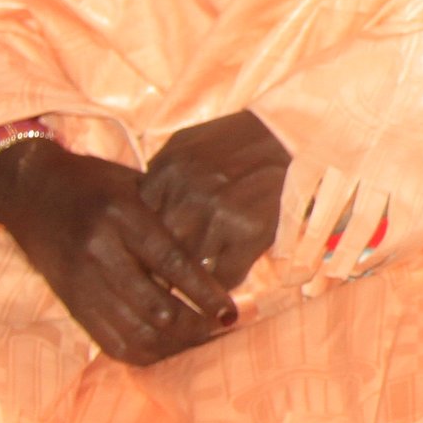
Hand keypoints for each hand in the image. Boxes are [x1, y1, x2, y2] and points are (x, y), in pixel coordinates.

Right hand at [0, 139, 238, 365]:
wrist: (30, 189)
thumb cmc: (95, 182)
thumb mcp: (136, 186)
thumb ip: (170, 217)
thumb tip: (220, 256)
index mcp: (121, 216)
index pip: (172, 263)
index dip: (205, 293)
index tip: (230, 311)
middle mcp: (98, 252)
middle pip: (155, 307)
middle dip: (195, 325)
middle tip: (224, 326)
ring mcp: (80, 283)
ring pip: (134, 331)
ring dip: (173, 343)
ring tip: (203, 337)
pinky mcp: (70, 303)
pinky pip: (109, 342)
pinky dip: (144, 351)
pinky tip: (169, 346)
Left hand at [139, 110, 291, 291]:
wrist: (289, 135)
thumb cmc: (232, 142)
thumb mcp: (183, 147)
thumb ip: (156, 177)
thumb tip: (134, 213)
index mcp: (167, 173)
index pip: (138, 227)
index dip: (140, 248)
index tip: (142, 262)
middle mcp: (189, 195)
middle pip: (159, 252)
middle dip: (160, 272)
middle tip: (161, 285)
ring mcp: (221, 215)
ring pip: (191, 270)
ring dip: (193, 282)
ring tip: (194, 287)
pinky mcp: (251, 232)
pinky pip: (226, 276)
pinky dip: (223, 284)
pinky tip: (223, 278)